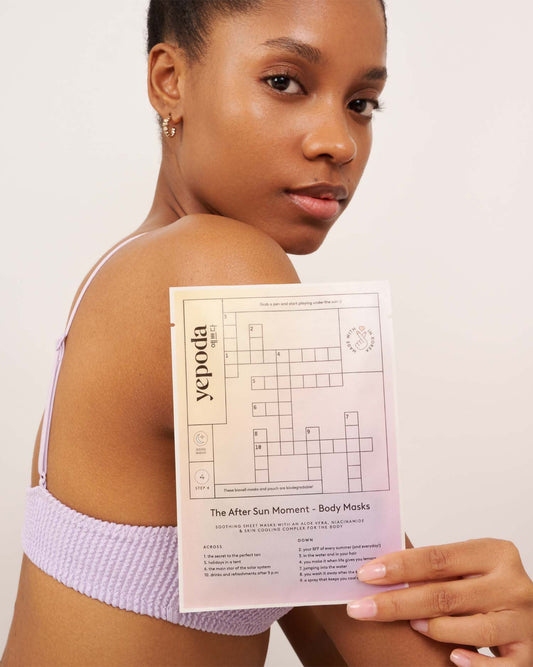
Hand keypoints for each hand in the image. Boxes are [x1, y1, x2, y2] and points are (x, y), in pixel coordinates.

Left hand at [346, 539, 532, 665]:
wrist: (532, 614)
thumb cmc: (488, 587)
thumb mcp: (470, 568)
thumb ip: (436, 568)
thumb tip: (378, 570)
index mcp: (494, 553)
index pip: (436, 558)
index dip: (398, 566)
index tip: (365, 574)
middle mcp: (512, 584)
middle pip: (444, 595)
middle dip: (397, 603)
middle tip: (362, 608)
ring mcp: (523, 620)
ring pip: (470, 629)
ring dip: (433, 629)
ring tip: (410, 625)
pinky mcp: (529, 652)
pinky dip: (474, 663)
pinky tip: (453, 658)